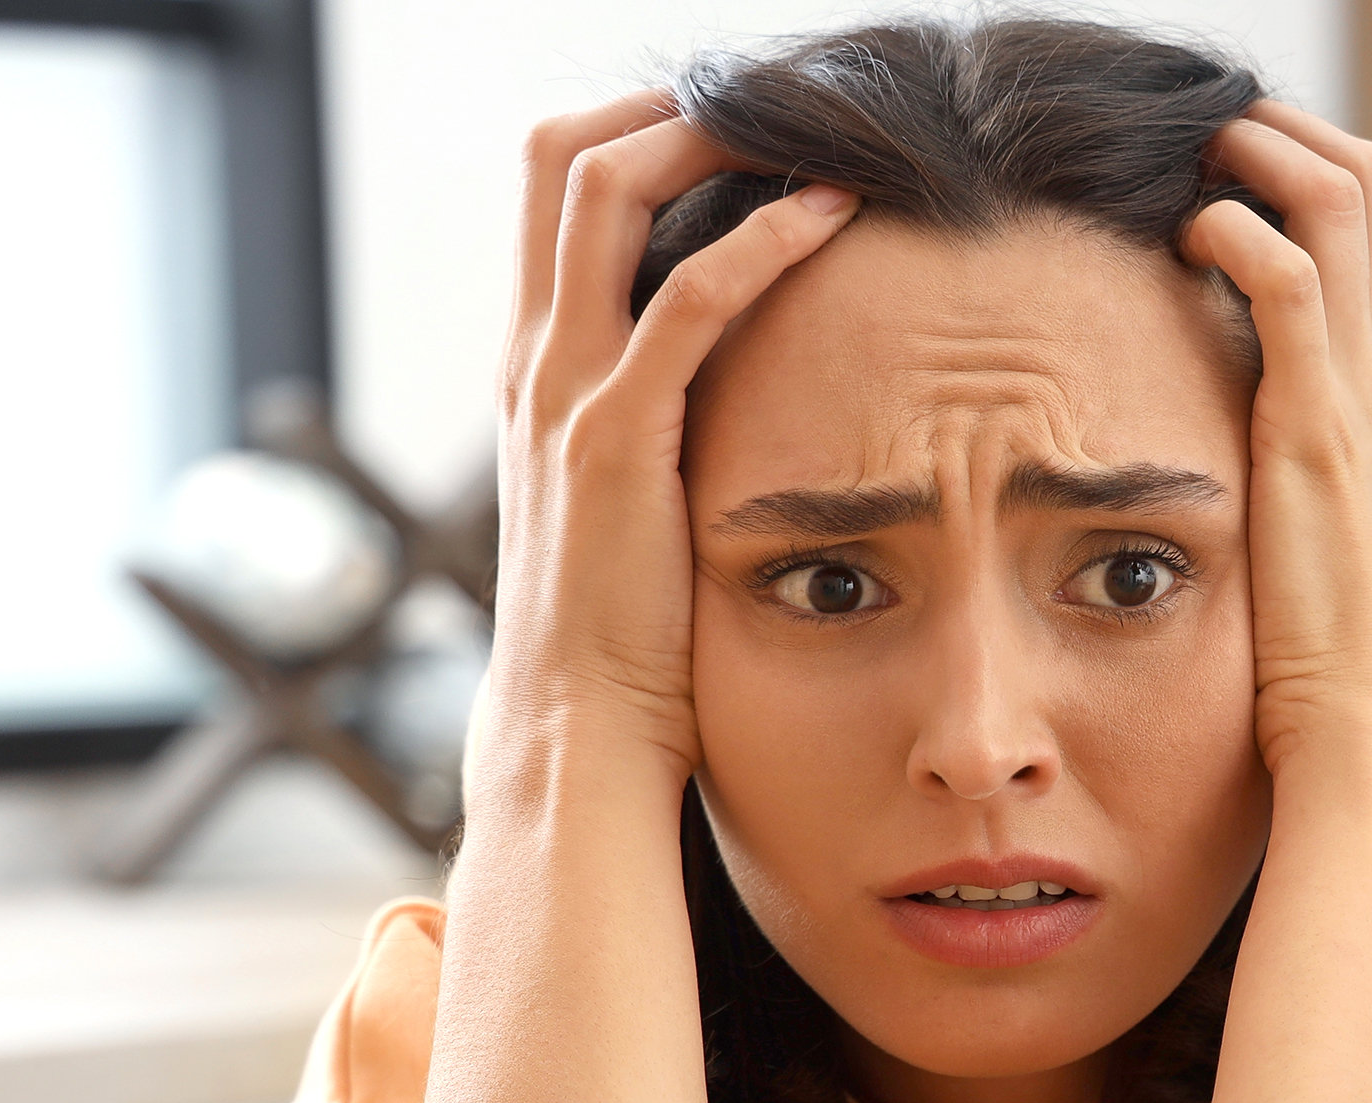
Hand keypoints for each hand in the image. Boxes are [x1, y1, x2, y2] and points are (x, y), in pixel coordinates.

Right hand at [411, 100, 858, 1102]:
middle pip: (565, 156)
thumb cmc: (629, 634)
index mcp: (546, 368)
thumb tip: (750, 378)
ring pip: (603, 195)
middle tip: (779, 87)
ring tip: (810, 117)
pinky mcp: (614, 444)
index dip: (646, 127)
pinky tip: (833, 215)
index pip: (564, 189)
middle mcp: (538, 361)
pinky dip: (758, 244)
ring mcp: (565, 396)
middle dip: (671, 100)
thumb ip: (669, 426)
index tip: (748, 116)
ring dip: (711, 135)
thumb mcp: (638, 502)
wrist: (578, 745)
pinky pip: (683, 305)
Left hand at [1183, 100, 1371, 780]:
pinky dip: (1241, 231)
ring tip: (1200, 148)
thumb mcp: (1313, 542)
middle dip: (1296, 135)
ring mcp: (1366, 398)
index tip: (1243, 162)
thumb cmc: (1328, 660)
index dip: (1321, 175)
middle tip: (1218, 126)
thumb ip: (1284, 480)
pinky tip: (1190, 233)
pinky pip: (1293, 280)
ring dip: (1268, 155)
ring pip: (1346, 207)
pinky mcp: (1320, 428)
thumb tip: (1223, 451)